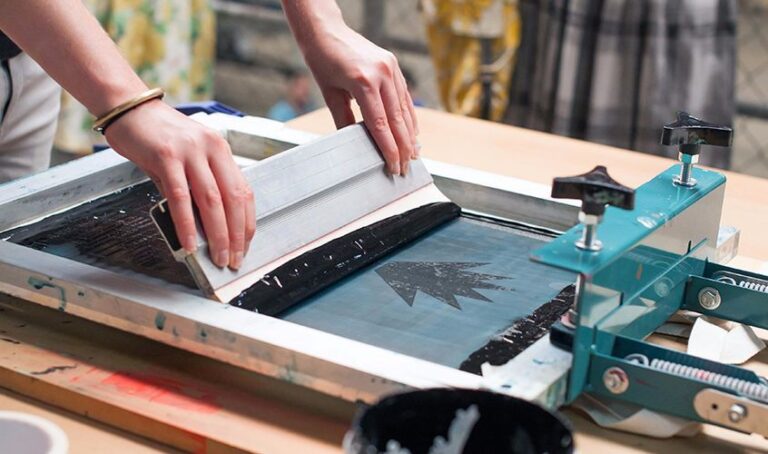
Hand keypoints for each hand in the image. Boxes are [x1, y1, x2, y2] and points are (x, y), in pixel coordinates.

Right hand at [105, 100, 255, 269]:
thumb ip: (198, 187)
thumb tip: (205, 226)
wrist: (128, 107)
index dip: (247, 222)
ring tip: (218, 257)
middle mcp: (210, 148)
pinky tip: (189, 242)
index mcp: (220, 149)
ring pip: (212, 200)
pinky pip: (181, 196)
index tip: (245, 244)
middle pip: (233, 199)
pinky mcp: (166, 156)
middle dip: (237, 235)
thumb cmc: (157, 135)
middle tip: (235, 258)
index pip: (244, 191)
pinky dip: (187, 223)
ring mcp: (190, 151)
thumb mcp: (187, 159)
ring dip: (217, 234)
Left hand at [299, 25, 418, 175]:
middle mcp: (382, 74)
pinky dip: (409, 116)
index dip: (389, 149)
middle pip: (397, 120)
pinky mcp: (394, 65)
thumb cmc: (322, 60)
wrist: (325, 29)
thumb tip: (355, 144)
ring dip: (410, 134)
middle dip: (403, 147)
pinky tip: (412, 131)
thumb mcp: (330, 93)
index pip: (381, 125)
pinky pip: (404, 96)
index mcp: (364, 82)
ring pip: (405, 109)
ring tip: (412, 154)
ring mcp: (391, 68)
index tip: (393, 166)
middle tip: (405, 168)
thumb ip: (344, 120)